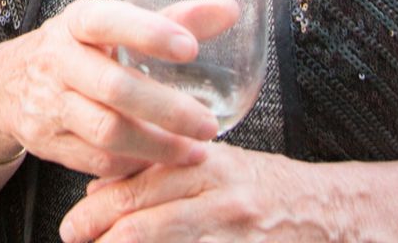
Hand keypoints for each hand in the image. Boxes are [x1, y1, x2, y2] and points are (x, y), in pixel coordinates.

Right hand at [0, 0, 228, 178]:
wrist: (6, 85)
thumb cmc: (78, 49)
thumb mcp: (112, 26)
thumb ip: (171, 19)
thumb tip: (229, 11)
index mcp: (76, 22)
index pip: (108, 20)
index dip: (148, 33)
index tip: (190, 48)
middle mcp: (57, 60)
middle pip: (113, 87)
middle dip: (166, 110)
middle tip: (207, 124)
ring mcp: (48, 104)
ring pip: (106, 131)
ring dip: (156, 146)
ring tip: (194, 151)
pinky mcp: (47, 143)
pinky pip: (96, 161)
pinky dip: (132, 164)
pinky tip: (160, 161)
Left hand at [60, 144, 327, 242]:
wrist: (326, 210)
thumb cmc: (262, 187)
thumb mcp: (212, 167)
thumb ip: (160, 177)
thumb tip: (100, 190)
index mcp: (204, 162)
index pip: (140, 181)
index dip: (98, 205)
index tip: (72, 223)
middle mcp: (218, 191)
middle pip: (145, 212)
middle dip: (100, 229)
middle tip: (71, 236)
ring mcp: (233, 225)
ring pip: (166, 235)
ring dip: (125, 242)